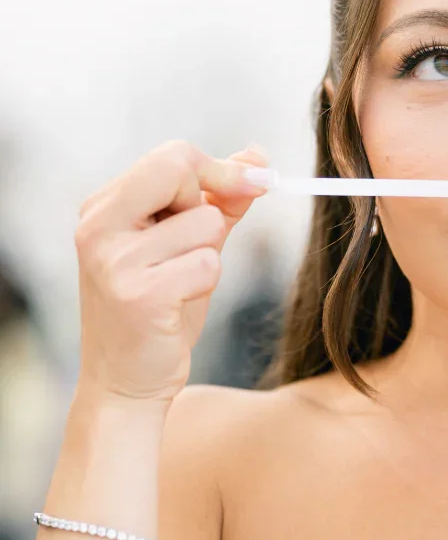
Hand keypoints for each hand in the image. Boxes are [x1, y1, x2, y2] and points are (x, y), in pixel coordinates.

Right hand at [75, 140, 272, 403]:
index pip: (171, 156)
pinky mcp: (140, 296)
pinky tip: (179, 306)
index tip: (256, 184)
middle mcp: (98, 227)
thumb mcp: (186, 247)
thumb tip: (258, 158)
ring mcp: (115, 261)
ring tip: (179, 286)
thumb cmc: (159, 313)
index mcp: (102, 208)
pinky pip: (208, 264)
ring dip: (210, 256)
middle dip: (211, 205)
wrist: (126, 383)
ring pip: (206, 224)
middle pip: (180, 169)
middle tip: (199, 245)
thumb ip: (219, 201)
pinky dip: (206, 285)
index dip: (220, 170)